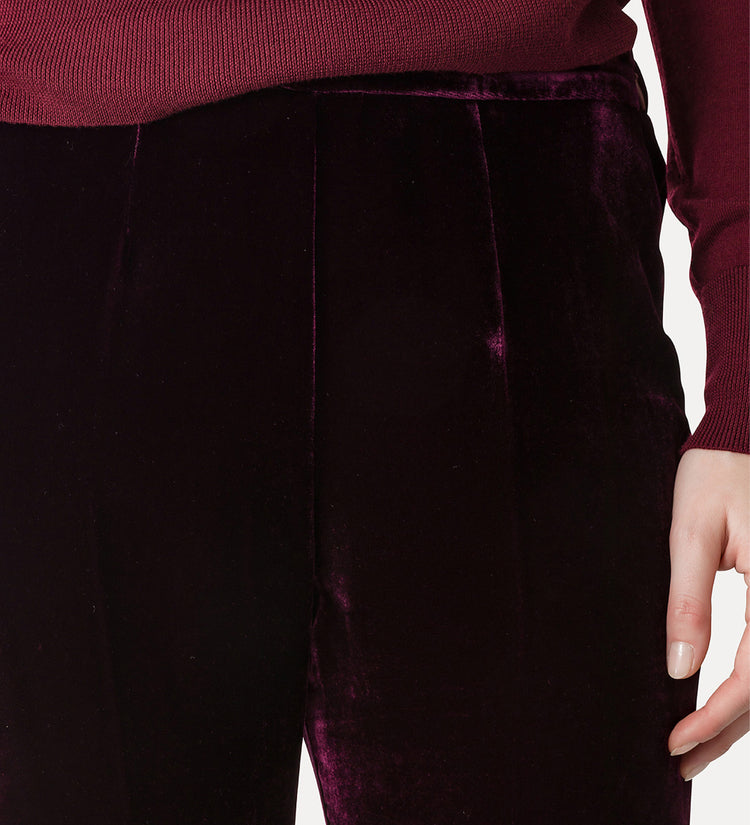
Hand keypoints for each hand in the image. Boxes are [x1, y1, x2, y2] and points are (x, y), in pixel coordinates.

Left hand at [666, 447, 749, 780]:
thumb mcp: (692, 531)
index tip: (674, 743)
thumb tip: (680, 669)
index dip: (714, 718)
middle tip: (680, 762)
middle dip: (726, 731)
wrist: (745, 434)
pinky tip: (726, 698)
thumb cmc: (716, 473)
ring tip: (698, 745)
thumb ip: (689, 600)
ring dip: (741, 715)